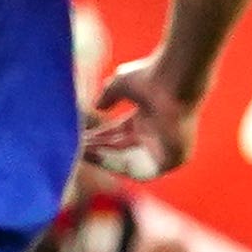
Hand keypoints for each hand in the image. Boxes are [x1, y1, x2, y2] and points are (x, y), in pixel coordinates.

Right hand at [82, 57, 196, 179]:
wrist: (172, 82)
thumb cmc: (150, 78)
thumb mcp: (119, 85)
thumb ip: (107, 96)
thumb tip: (97, 106)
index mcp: (149, 118)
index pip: (119, 134)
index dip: (99, 137)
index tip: (79, 137)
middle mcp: (156, 134)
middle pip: (122, 149)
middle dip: (98, 150)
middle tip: (77, 148)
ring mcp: (165, 148)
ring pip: (130, 162)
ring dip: (105, 159)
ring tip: (83, 152)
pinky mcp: (173, 160)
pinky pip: (144, 172)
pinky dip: (121, 166)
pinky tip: (99, 157)